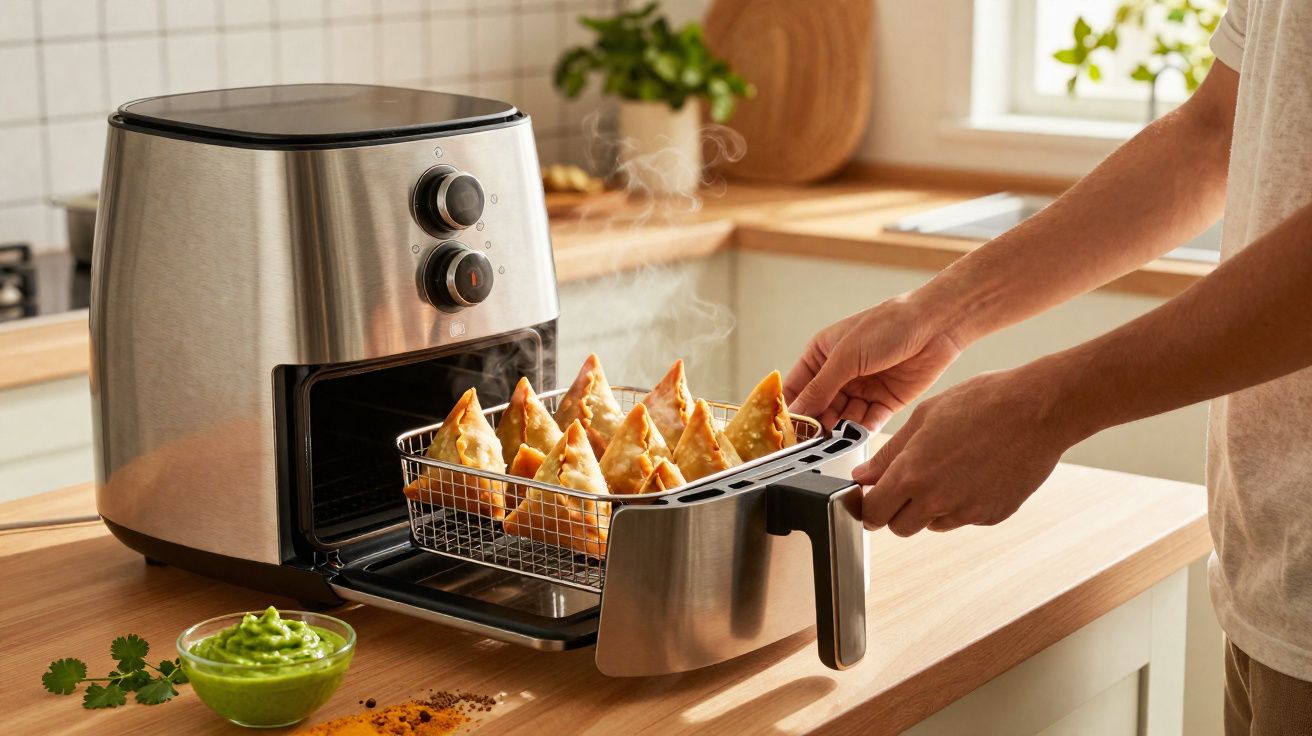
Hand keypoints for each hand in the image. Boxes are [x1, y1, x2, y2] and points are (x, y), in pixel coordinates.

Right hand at [785, 295, 962, 429]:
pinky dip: (862, 431)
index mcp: (822, 355)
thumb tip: (797, 412)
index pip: (798, 388)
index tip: (786, 430)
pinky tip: (858, 435)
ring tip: (837, 438)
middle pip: (819, 408)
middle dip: (816, 424)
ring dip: (840, 429)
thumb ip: (820, 388)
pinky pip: (867, 422)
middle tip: (813, 441)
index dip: (790, 409)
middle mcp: (840, 373)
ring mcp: (862, 388)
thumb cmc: (888, 325)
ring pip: (842, 419)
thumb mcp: (846, 357)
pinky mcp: (884, 401)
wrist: (935, 325)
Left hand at [855, 368, 1083, 535]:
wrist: (1038, 410)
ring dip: (931, 507)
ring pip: (933, 524)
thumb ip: (888, 454)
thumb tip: (864, 476)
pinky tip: (975, 472)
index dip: (869, 506)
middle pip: (900, 527)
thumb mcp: (924, 418)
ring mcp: (968, 512)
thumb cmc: (982, 403)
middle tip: (908, 483)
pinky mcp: (994, 516)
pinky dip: (963, 503)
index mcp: (913, 474)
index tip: (872, 497)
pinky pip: (965, 518)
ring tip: (949, 468)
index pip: (874, 513)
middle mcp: (938, 500)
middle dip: (897, 510)